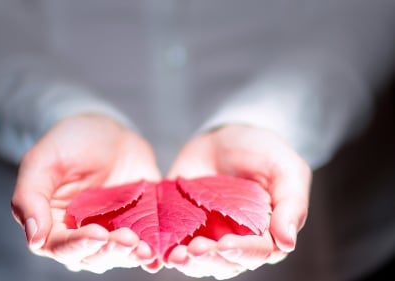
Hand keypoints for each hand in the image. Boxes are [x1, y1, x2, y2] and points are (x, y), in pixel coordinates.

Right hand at [11, 114, 161, 273]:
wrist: (110, 131)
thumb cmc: (71, 141)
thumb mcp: (44, 159)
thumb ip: (30, 197)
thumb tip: (35, 239)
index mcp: (51, 221)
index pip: (60, 245)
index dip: (78, 245)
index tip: (99, 234)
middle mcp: (79, 232)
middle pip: (91, 256)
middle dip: (109, 252)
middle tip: (128, 240)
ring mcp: (109, 230)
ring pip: (116, 255)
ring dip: (129, 256)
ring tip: (145, 250)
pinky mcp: (135, 224)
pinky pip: (141, 243)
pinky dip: (149, 252)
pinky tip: (158, 253)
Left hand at [166, 124, 311, 279]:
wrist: (225, 135)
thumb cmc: (262, 151)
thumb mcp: (284, 168)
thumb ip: (292, 204)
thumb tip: (287, 243)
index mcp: (269, 231)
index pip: (259, 251)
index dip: (243, 252)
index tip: (225, 245)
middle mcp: (241, 239)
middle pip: (228, 262)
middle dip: (211, 259)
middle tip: (196, 248)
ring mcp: (213, 235)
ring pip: (204, 261)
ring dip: (191, 263)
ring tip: (177, 255)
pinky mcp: (188, 226)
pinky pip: (180, 247)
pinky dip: (172, 253)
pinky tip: (164, 252)